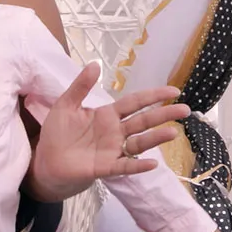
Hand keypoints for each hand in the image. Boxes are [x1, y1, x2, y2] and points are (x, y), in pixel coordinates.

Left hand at [29, 63, 190, 201]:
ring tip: (173, 132)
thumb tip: (95, 64)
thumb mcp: (66, 105)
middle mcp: (115, 132)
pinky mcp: (105, 168)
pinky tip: (153, 163)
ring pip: (139, 142)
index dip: (153, 95)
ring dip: (156, 138)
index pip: (135, 103)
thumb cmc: (57, 133)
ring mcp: (112, 150)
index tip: (173, 89)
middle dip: (164, 114)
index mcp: (108, 115)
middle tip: (185, 109)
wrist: (46, 161)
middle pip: (144, 121)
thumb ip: (81, 86)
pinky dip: (138, 165)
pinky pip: (125, 166)